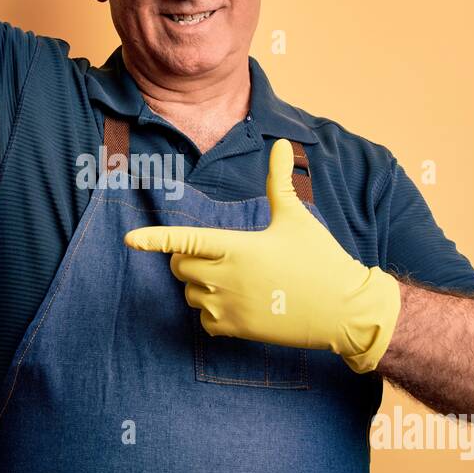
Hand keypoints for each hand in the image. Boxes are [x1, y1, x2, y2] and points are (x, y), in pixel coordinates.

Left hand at [124, 140, 401, 373]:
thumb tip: (282, 143)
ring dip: (199, 286)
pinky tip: (237, 304)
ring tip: (235, 280)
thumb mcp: (296, 217)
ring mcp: (228, 306)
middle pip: (179, 268)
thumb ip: (279, 181)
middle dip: (185, 260)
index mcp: (236, 246)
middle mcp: (225, 278)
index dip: (155, 239)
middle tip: (215, 255)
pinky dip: (211, 312)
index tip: (131, 240)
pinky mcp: (235, 329)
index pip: (185, 241)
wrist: (342, 310)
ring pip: (190, 294)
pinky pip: (203, 321)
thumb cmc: (320, 259)